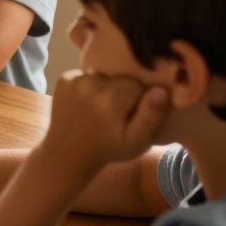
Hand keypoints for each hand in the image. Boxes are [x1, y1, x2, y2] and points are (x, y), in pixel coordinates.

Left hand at [35, 70, 169, 171]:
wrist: (68, 151)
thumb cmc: (108, 148)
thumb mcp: (137, 141)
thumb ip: (151, 116)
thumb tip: (161, 90)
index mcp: (110, 99)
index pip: (138, 86)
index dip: (138, 101)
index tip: (129, 116)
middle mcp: (90, 84)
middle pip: (120, 78)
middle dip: (122, 93)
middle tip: (114, 115)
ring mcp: (74, 80)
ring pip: (104, 75)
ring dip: (105, 88)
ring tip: (100, 110)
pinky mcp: (63, 78)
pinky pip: (87, 74)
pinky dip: (89, 86)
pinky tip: (86, 104)